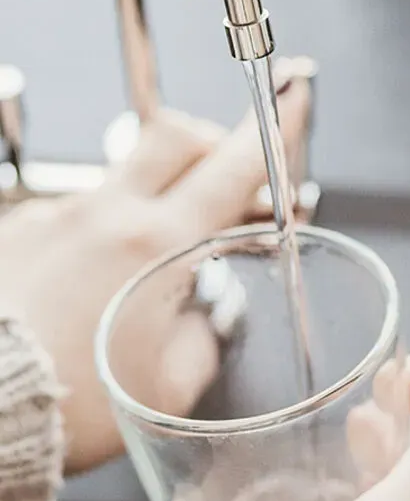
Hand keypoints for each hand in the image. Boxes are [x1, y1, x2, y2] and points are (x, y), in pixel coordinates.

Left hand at [0, 60, 308, 473]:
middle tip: (231, 180)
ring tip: (161, 253)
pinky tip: (100, 279)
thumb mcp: (173, 386)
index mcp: (157, 246)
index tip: (291, 95)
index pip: (233, 165)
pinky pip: (80, 209)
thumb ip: (205, 337)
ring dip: (161, 193)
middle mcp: (105, 216)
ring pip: (127, 173)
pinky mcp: (20, 232)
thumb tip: (206, 316)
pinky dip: (107, 229)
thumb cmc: (73, 406)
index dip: (273, 126)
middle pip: (176, 134)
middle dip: (215, 144)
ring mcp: (57, 216)